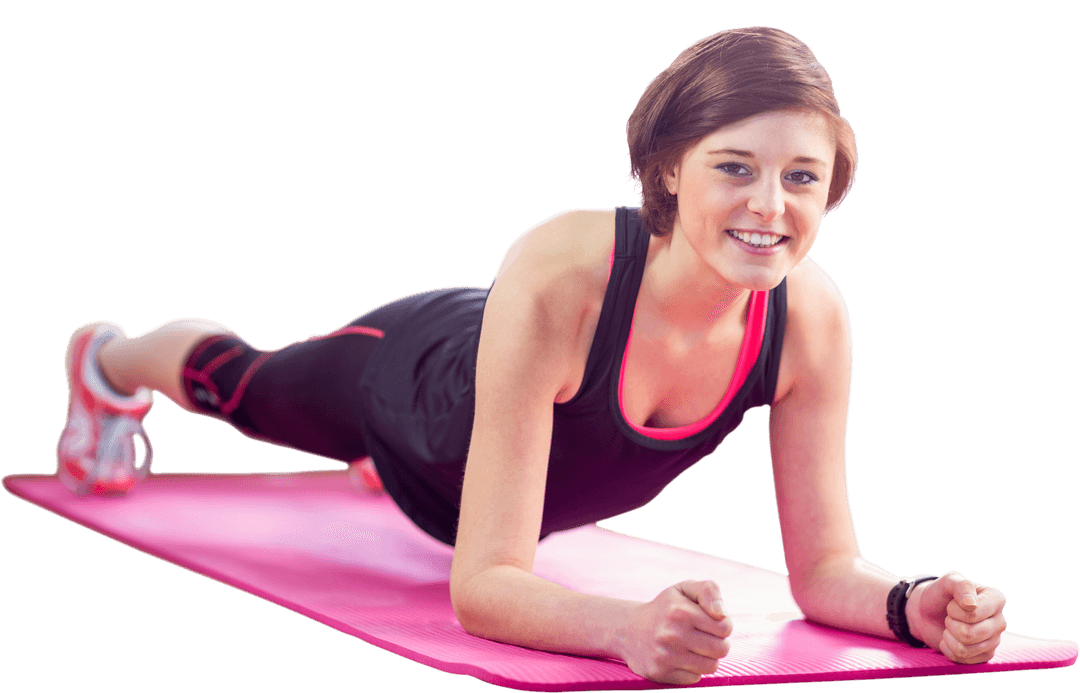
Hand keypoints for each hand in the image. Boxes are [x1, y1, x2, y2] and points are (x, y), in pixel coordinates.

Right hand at [617, 580, 732, 683]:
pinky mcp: (659, 673)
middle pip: (721, 649)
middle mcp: (671, 634)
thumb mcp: (684, 589)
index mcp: (680, 610)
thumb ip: (709, 591)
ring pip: (710, 666)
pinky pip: (693, 678)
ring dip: (707, 658)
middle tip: (705, 638)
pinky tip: (679, 658)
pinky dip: (691, 670)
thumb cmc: (665, 608)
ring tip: (693, 648)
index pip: (725, 627)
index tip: (710, 623)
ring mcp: (664, 656)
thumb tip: (721, 614)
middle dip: (719, 643)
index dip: (722, 625)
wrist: (628, 629)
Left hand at [907, 571, 1006, 663]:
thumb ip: (961, 586)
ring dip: (948, 637)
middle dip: (950, 624)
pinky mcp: (985, 655)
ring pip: (965, 649)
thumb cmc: (940, 594)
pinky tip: (950, 638)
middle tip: (949, 616)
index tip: (951, 603)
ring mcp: (994, 640)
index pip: (974, 613)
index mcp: (996, 599)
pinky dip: (948, 649)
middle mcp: (1000, 621)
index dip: (954, 610)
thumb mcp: (947, 582)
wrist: (929, 613)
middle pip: (969, 634)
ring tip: (950, 626)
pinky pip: (962, 659)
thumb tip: (972, 605)